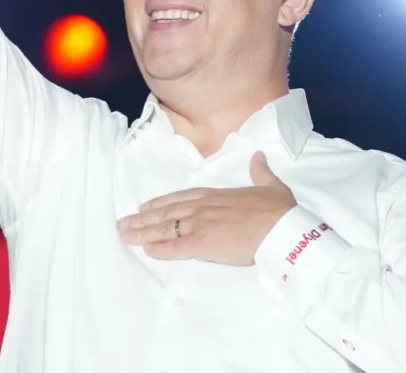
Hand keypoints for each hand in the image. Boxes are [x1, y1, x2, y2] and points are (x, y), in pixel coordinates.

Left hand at [117, 152, 296, 265]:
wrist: (282, 229)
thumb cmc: (278, 210)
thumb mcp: (270, 186)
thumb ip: (260, 172)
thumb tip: (258, 156)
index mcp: (216, 195)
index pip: (181, 198)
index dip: (161, 203)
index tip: (145, 206)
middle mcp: (203, 207)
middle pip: (166, 213)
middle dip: (143, 218)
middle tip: (123, 223)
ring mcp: (201, 225)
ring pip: (165, 228)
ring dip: (142, 231)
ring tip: (124, 234)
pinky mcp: (203, 244)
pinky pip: (175, 247)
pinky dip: (159, 248)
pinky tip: (146, 249)